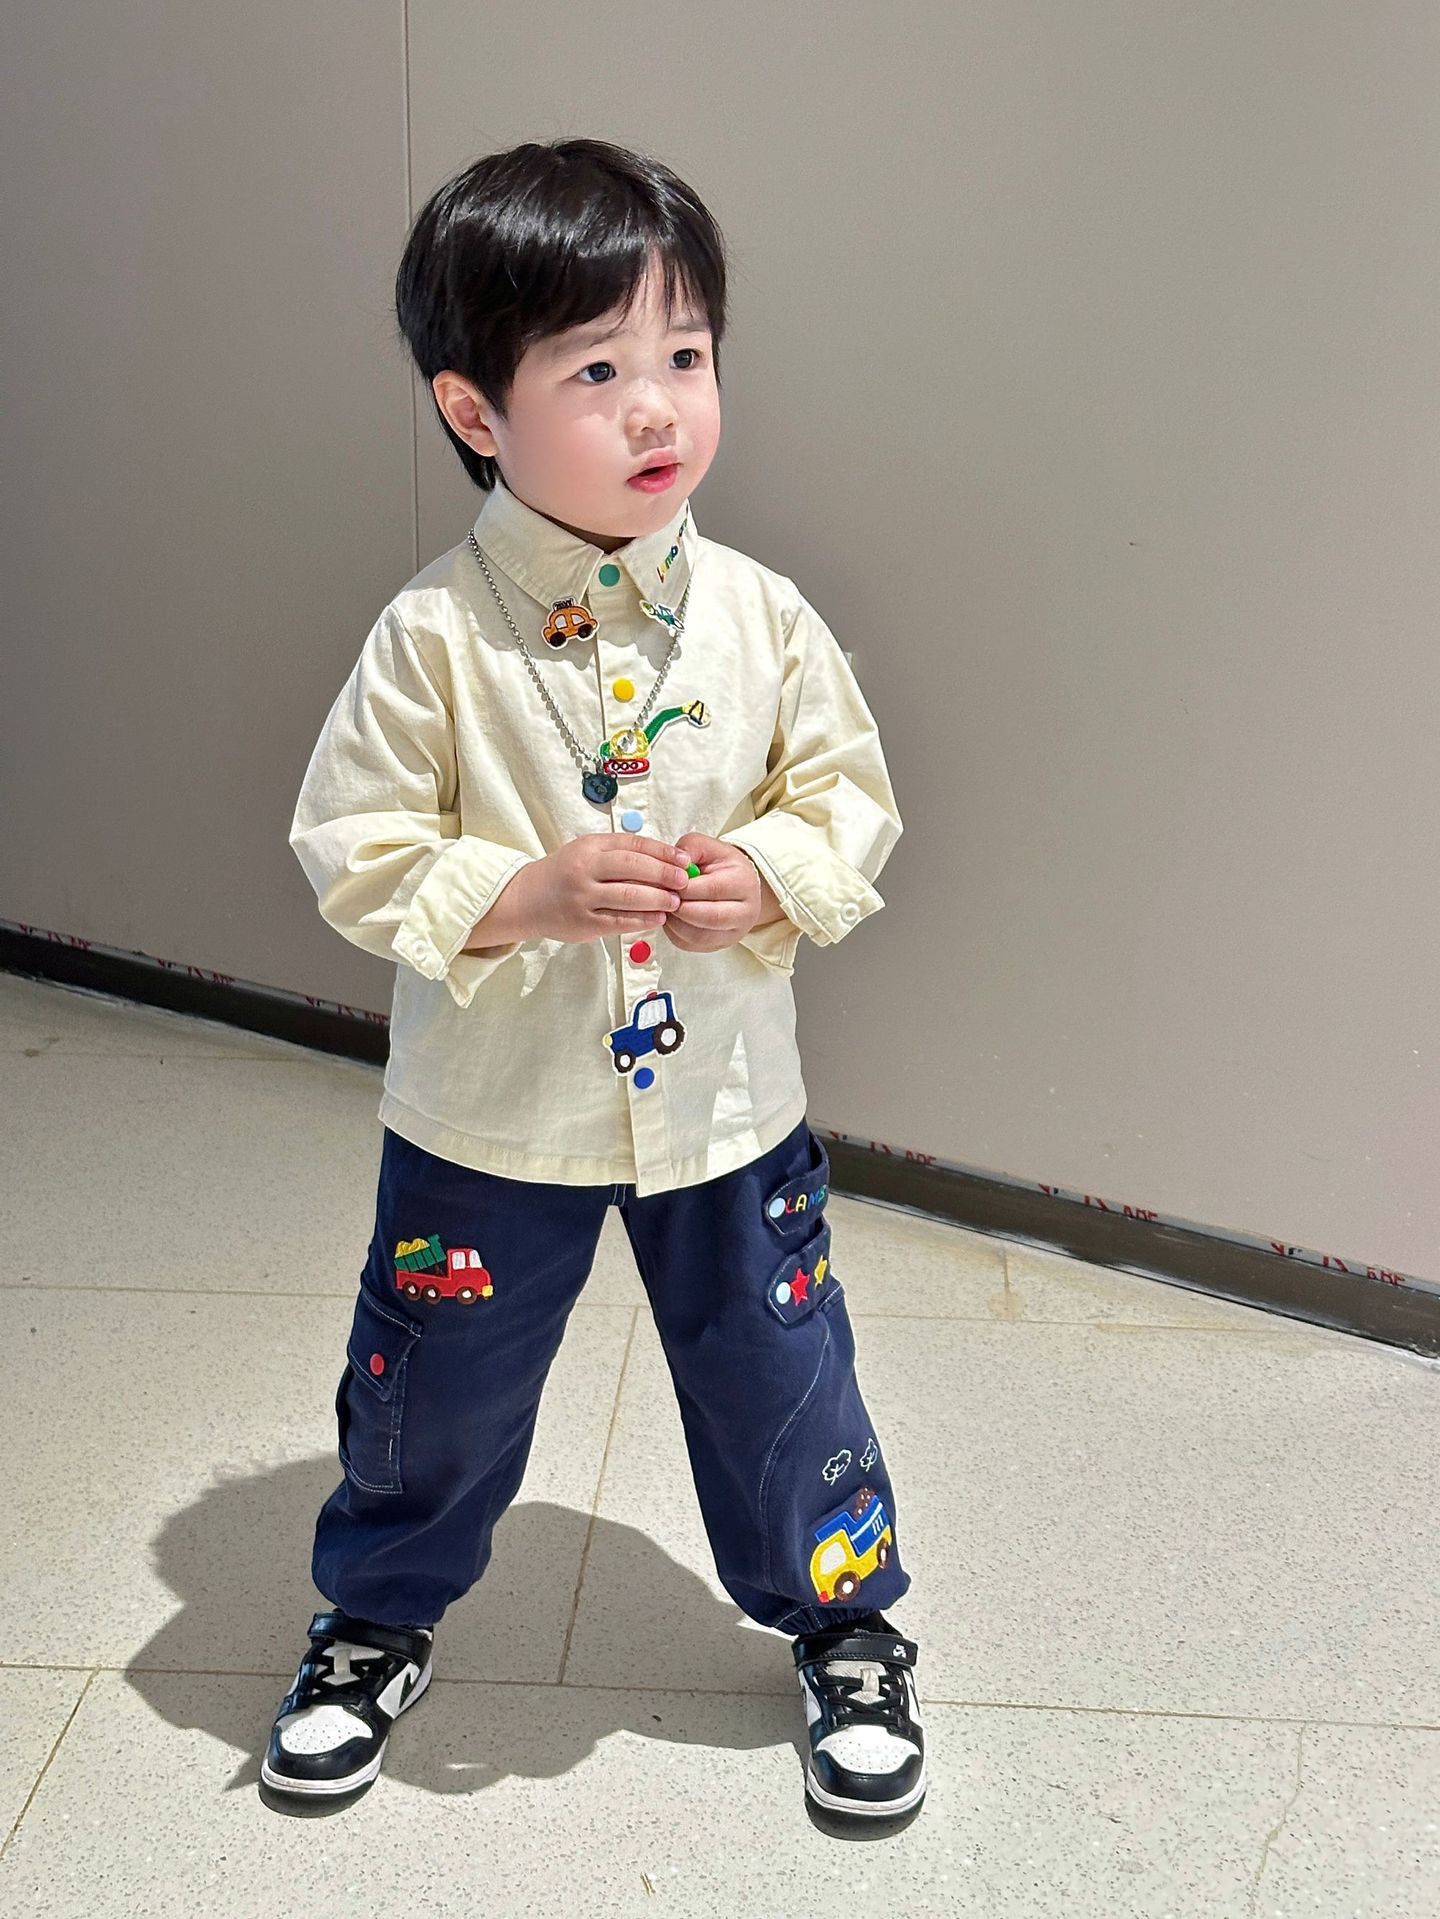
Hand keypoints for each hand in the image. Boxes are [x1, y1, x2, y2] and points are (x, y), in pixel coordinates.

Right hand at [487, 833, 692, 946]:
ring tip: (676, 902)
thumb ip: (620, 852)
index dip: (662, 852)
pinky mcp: (583, 923)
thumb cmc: (565, 872)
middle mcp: (585, 869)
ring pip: (628, 896)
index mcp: (589, 847)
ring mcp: (583, 897)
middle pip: (633, 868)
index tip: (683, 859)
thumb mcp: (587, 851)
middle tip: (684, 881)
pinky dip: (642, 920)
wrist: (528, 899)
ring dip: (658, 899)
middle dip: (664, 874)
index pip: (633, 845)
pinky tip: (658, 919)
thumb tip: (665, 858)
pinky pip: (619, 921)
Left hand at [661, 833, 779, 953]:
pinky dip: (674, 932)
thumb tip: (671, 865)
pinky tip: (670, 916)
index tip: (665, 882)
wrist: (737, 886)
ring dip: (674, 922)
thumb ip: (689, 848)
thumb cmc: (720, 865)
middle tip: (661, 897)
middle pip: (708, 917)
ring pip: (698, 935)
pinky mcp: (718, 945)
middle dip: (679, 908)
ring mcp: (734, 933)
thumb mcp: (706, 847)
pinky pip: (691, 944)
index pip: (711, 889)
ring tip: (665, 906)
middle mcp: (745, 912)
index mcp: (743, 883)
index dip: (683, 888)